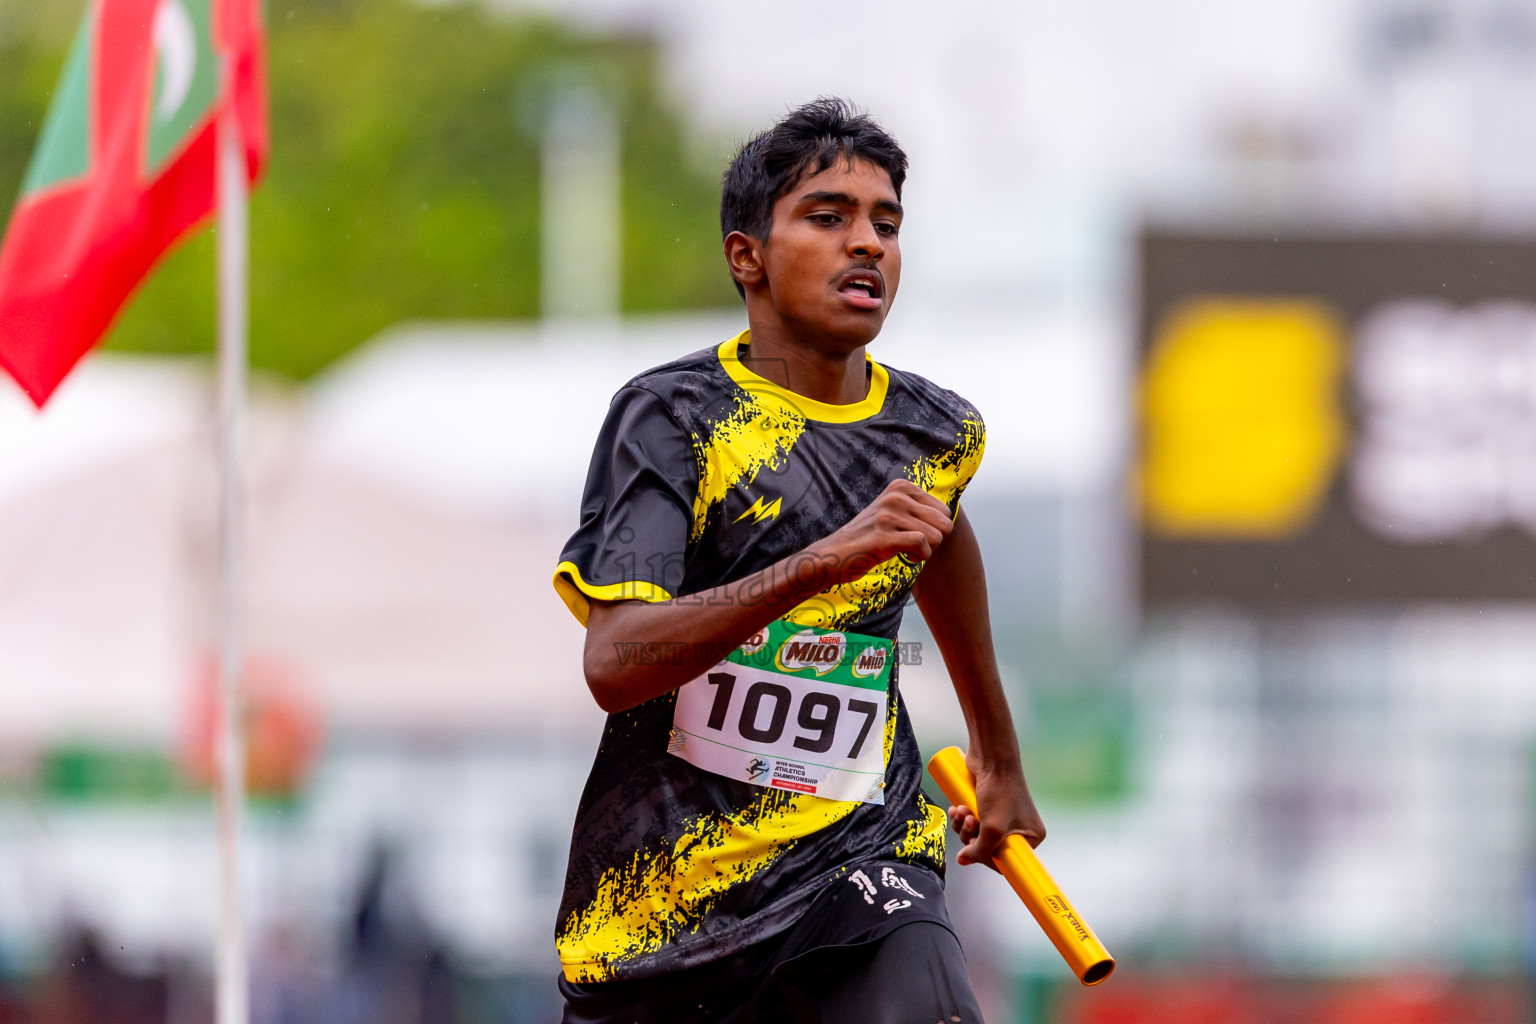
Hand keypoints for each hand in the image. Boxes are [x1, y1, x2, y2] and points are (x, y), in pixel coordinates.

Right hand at [810, 479, 952, 585]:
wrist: (834, 554)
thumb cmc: (869, 538)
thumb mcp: (893, 513)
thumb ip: (918, 510)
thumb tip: (949, 519)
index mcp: (900, 487)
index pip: (944, 510)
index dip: (935, 528)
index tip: (915, 534)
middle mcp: (895, 496)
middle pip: (944, 522)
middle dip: (935, 540)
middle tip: (914, 546)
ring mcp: (888, 515)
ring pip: (936, 535)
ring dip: (926, 551)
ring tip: (906, 551)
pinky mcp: (884, 536)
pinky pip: (922, 545)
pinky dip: (920, 556)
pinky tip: (906, 557)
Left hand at [946, 757, 1045, 867]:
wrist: (991, 757)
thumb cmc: (999, 791)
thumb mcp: (992, 828)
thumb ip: (980, 851)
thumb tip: (963, 860)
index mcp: (1031, 836)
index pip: (1007, 861)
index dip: (987, 858)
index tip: (976, 849)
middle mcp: (1018, 828)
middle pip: (988, 848)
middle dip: (972, 837)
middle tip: (970, 821)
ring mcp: (1002, 816)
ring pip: (976, 835)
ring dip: (963, 826)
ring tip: (961, 810)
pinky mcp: (987, 806)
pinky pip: (971, 822)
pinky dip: (961, 818)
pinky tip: (956, 808)